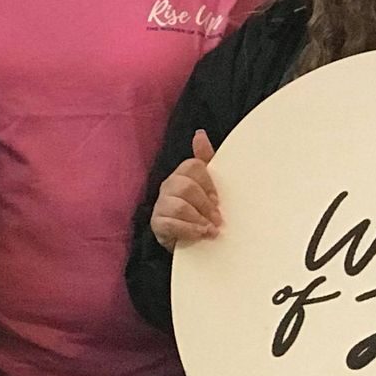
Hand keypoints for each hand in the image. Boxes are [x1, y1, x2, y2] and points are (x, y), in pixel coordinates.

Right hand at [150, 130, 220, 249]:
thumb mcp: (208, 186)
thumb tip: (200, 134)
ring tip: (210, 231)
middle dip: (205, 204)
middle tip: (218, 219)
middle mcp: (169, 186)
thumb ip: (206, 159)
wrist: (191, 241)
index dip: (208, 183)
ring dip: (198, 219)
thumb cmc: (201, 211)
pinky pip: (170, 223)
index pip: (193, 167)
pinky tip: (199, 235)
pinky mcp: (157, 224)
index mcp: (182, 174)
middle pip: (186, 186)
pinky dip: (188, 230)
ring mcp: (160, 205)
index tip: (218, 199)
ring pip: (179, 205)